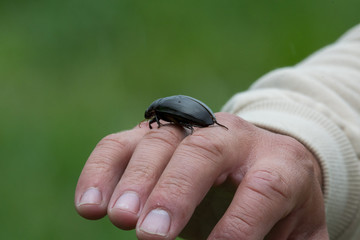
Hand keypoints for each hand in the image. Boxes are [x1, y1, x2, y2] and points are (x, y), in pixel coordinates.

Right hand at [75, 112, 327, 238]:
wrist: (260, 162)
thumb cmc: (279, 206)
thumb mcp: (296, 229)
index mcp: (280, 162)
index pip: (265, 187)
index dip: (240, 223)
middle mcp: (234, 136)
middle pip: (205, 150)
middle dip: (176, 191)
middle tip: (152, 234)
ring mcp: (191, 129)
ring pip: (159, 141)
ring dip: (135, 180)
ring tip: (119, 218)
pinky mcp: (156, 134)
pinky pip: (123, 143)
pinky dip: (102, 169)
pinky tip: (89, 204)